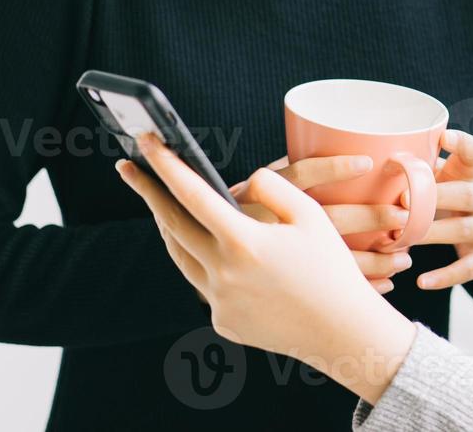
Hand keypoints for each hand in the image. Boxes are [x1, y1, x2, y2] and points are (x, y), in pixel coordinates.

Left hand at [118, 134, 416, 403]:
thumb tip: (241, 183)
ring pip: (180, 256)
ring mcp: (219, 301)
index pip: (193, 194)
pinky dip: (205, 263)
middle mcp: (222, 273)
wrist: (342, 332)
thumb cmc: (331, 269)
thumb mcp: (310, 216)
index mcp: (244, 242)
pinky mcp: (223, 321)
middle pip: (172, 224)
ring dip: (169, 228)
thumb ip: (271, 187)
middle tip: (130, 169)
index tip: (146, 141)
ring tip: (161, 206)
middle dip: (149, 193)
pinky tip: (214, 251)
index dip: (166, 165)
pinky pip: (205, 284)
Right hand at [231, 154, 414, 293]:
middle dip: (368, 218)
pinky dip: (359, 288)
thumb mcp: (254, 193)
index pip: (299, 173)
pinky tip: (385, 286)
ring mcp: (275, 259)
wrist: (204, 263)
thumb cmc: (240, 220)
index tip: (367, 162)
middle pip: (325, 219)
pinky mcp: (281, 289)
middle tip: (403, 215)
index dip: (332, 166)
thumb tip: (341, 148)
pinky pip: (328, 291)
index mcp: (261, 195)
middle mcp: (268, 224)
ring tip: (404, 257)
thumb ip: (288, 178)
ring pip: (332, 260)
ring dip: (373, 260)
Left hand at [409, 129, 472, 290]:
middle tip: (403, 201)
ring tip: (400, 239)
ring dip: (429, 234)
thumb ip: (423, 168)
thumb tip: (377, 156)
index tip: (445, 136)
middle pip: (465, 195)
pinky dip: (443, 277)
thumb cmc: (458, 199)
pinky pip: (465, 269)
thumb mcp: (451, 178)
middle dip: (435, 197)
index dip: (462, 142)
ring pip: (460, 231)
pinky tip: (420, 281)